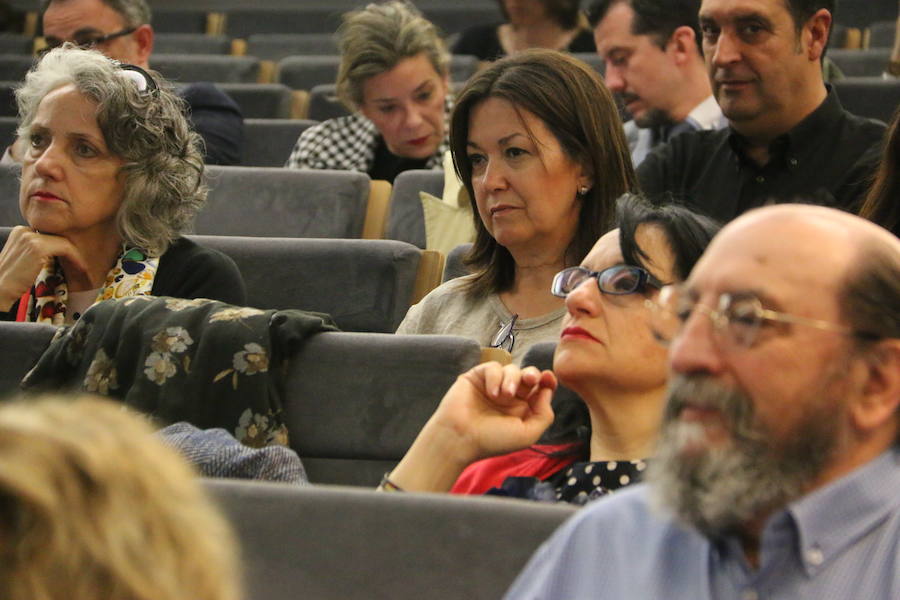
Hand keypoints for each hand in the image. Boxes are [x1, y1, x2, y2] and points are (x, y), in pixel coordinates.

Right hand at [0, 226, 88, 310]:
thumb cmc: (12, 280)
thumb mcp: (25, 259)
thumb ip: (39, 251)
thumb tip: (62, 252)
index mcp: (20, 231)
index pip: (50, 235)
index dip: (64, 248)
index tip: (75, 260)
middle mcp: (24, 230)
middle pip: (58, 236)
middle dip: (72, 251)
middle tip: (83, 265)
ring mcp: (30, 237)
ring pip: (65, 242)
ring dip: (77, 257)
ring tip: (84, 270)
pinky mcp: (38, 247)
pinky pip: (66, 248)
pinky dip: (76, 260)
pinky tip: (82, 270)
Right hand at [432, 362, 557, 463]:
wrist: (459, 439)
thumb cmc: (492, 440)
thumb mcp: (527, 434)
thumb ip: (544, 415)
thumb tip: (548, 391)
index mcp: (522, 409)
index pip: (539, 390)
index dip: (547, 381)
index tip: (548, 378)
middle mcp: (509, 396)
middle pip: (528, 375)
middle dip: (532, 374)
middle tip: (530, 380)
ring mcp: (493, 386)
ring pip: (511, 369)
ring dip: (512, 379)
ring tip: (505, 395)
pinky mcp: (477, 377)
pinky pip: (493, 367)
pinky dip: (495, 377)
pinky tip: (491, 393)